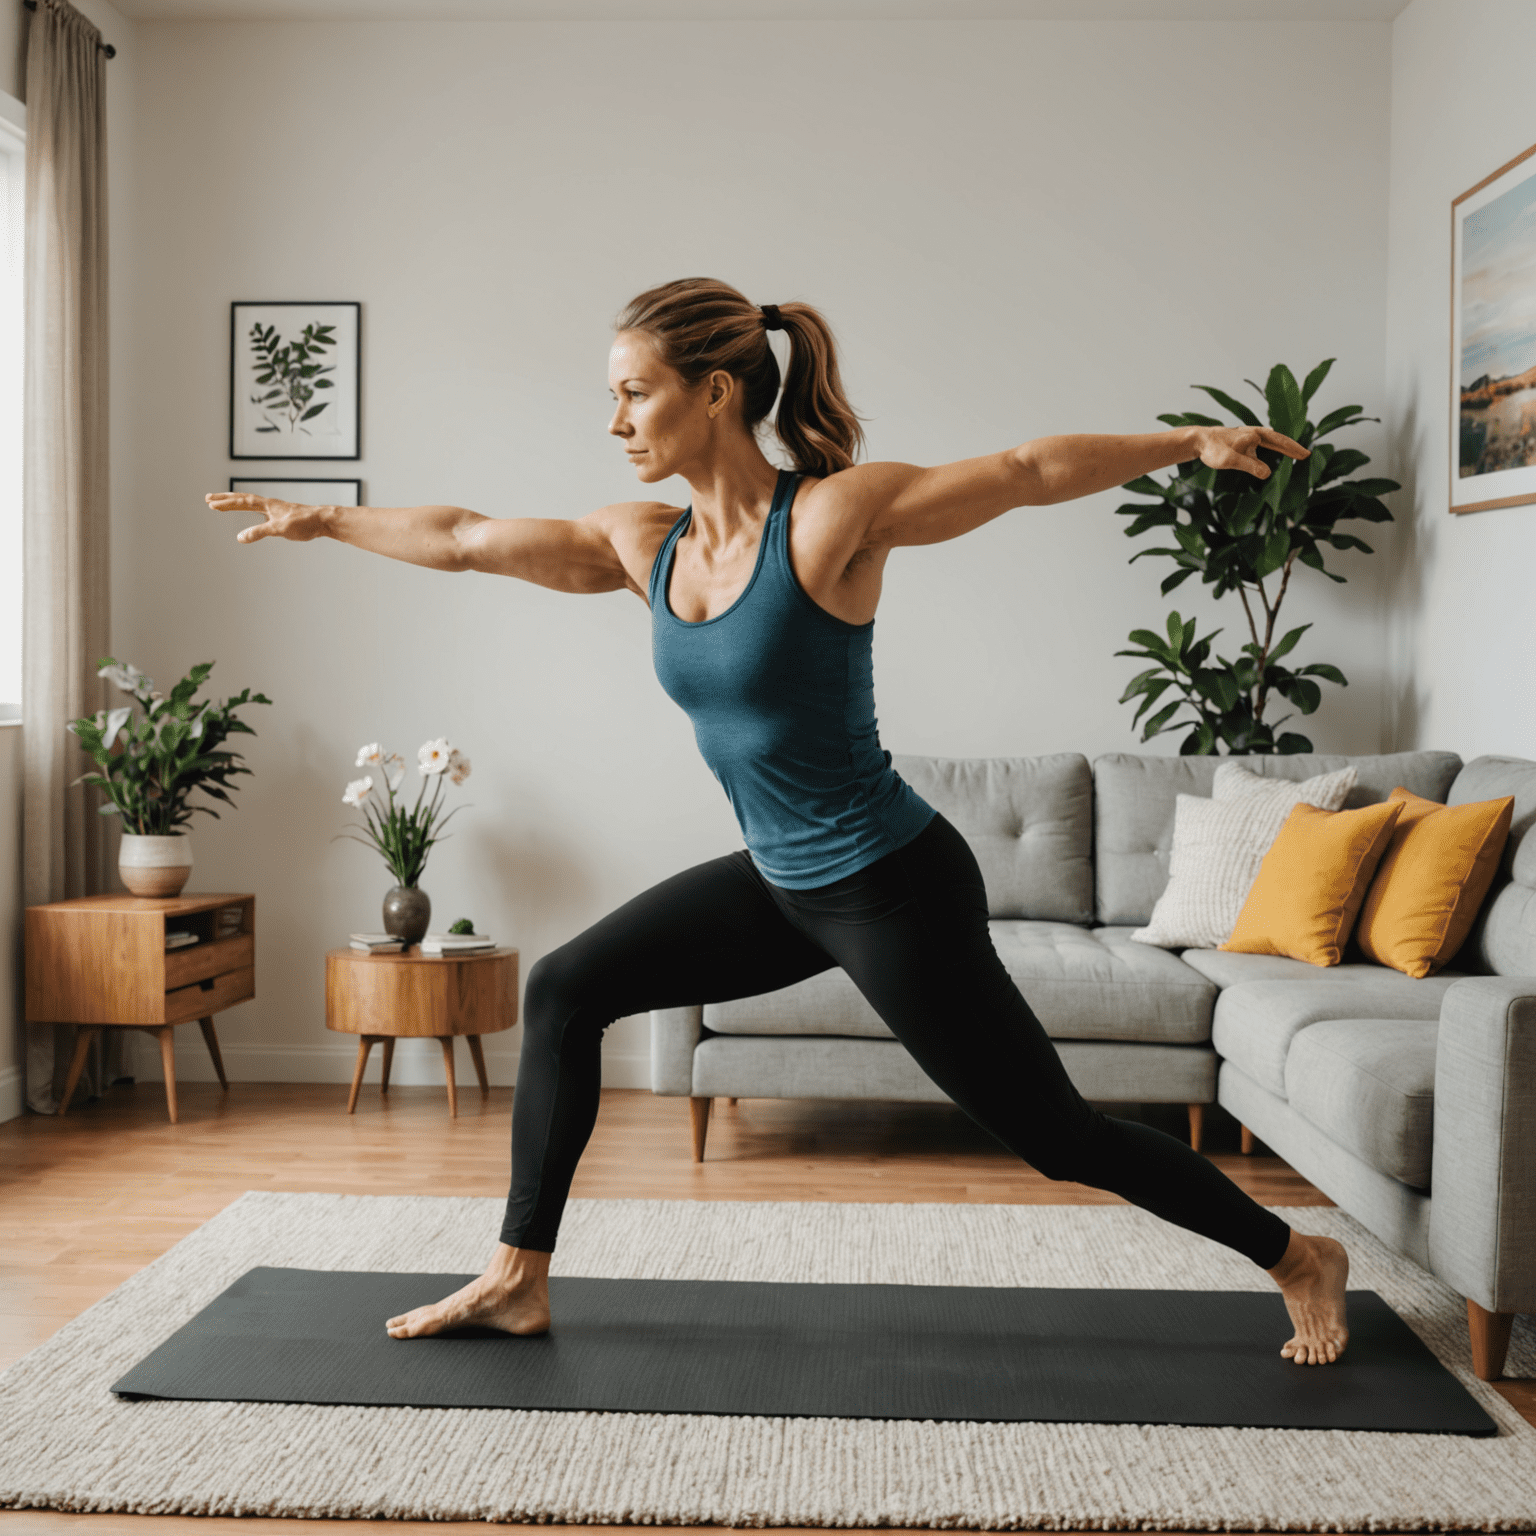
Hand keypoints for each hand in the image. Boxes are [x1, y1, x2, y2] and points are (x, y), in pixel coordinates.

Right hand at [205, 491, 328, 543]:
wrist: (324, 521)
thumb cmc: (304, 523)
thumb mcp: (279, 529)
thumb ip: (259, 532)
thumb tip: (240, 537)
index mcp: (267, 505)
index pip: (241, 502)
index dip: (226, 503)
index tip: (210, 503)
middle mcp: (270, 505)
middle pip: (242, 499)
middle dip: (225, 500)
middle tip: (208, 499)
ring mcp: (275, 510)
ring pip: (250, 504)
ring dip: (235, 503)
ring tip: (223, 504)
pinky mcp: (282, 516)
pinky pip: (260, 511)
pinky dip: (250, 510)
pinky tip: (252, 514)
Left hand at [1193, 426, 1307, 478]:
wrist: (1196, 440)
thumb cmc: (1212, 449)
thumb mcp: (1231, 461)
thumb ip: (1250, 466)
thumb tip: (1268, 473)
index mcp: (1254, 435)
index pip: (1279, 442)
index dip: (1293, 449)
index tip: (1306, 455)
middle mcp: (1252, 433)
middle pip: (1277, 439)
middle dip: (1291, 447)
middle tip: (1305, 454)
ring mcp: (1245, 436)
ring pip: (1268, 441)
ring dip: (1280, 447)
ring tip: (1292, 453)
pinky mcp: (1238, 440)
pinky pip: (1258, 444)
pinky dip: (1267, 447)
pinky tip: (1266, 451)